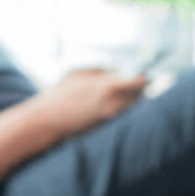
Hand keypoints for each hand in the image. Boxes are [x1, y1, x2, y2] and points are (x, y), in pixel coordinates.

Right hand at [34, 69, 148, 138]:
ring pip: (131, 106)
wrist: (48, 120)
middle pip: (139, 95)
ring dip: (131, 98)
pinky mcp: (105, 126)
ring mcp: (110, 118)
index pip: (139, 82)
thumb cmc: (60, 94)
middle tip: (139, 78)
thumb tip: (117, 69)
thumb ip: (101, 72)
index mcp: (108, 87)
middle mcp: (114, 104)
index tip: (146, 71)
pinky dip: (122, 107)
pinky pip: (121, 115)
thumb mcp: (80, 74)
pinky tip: (113, 101)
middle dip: (140, 87)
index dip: (144, 76)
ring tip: (126, 89)